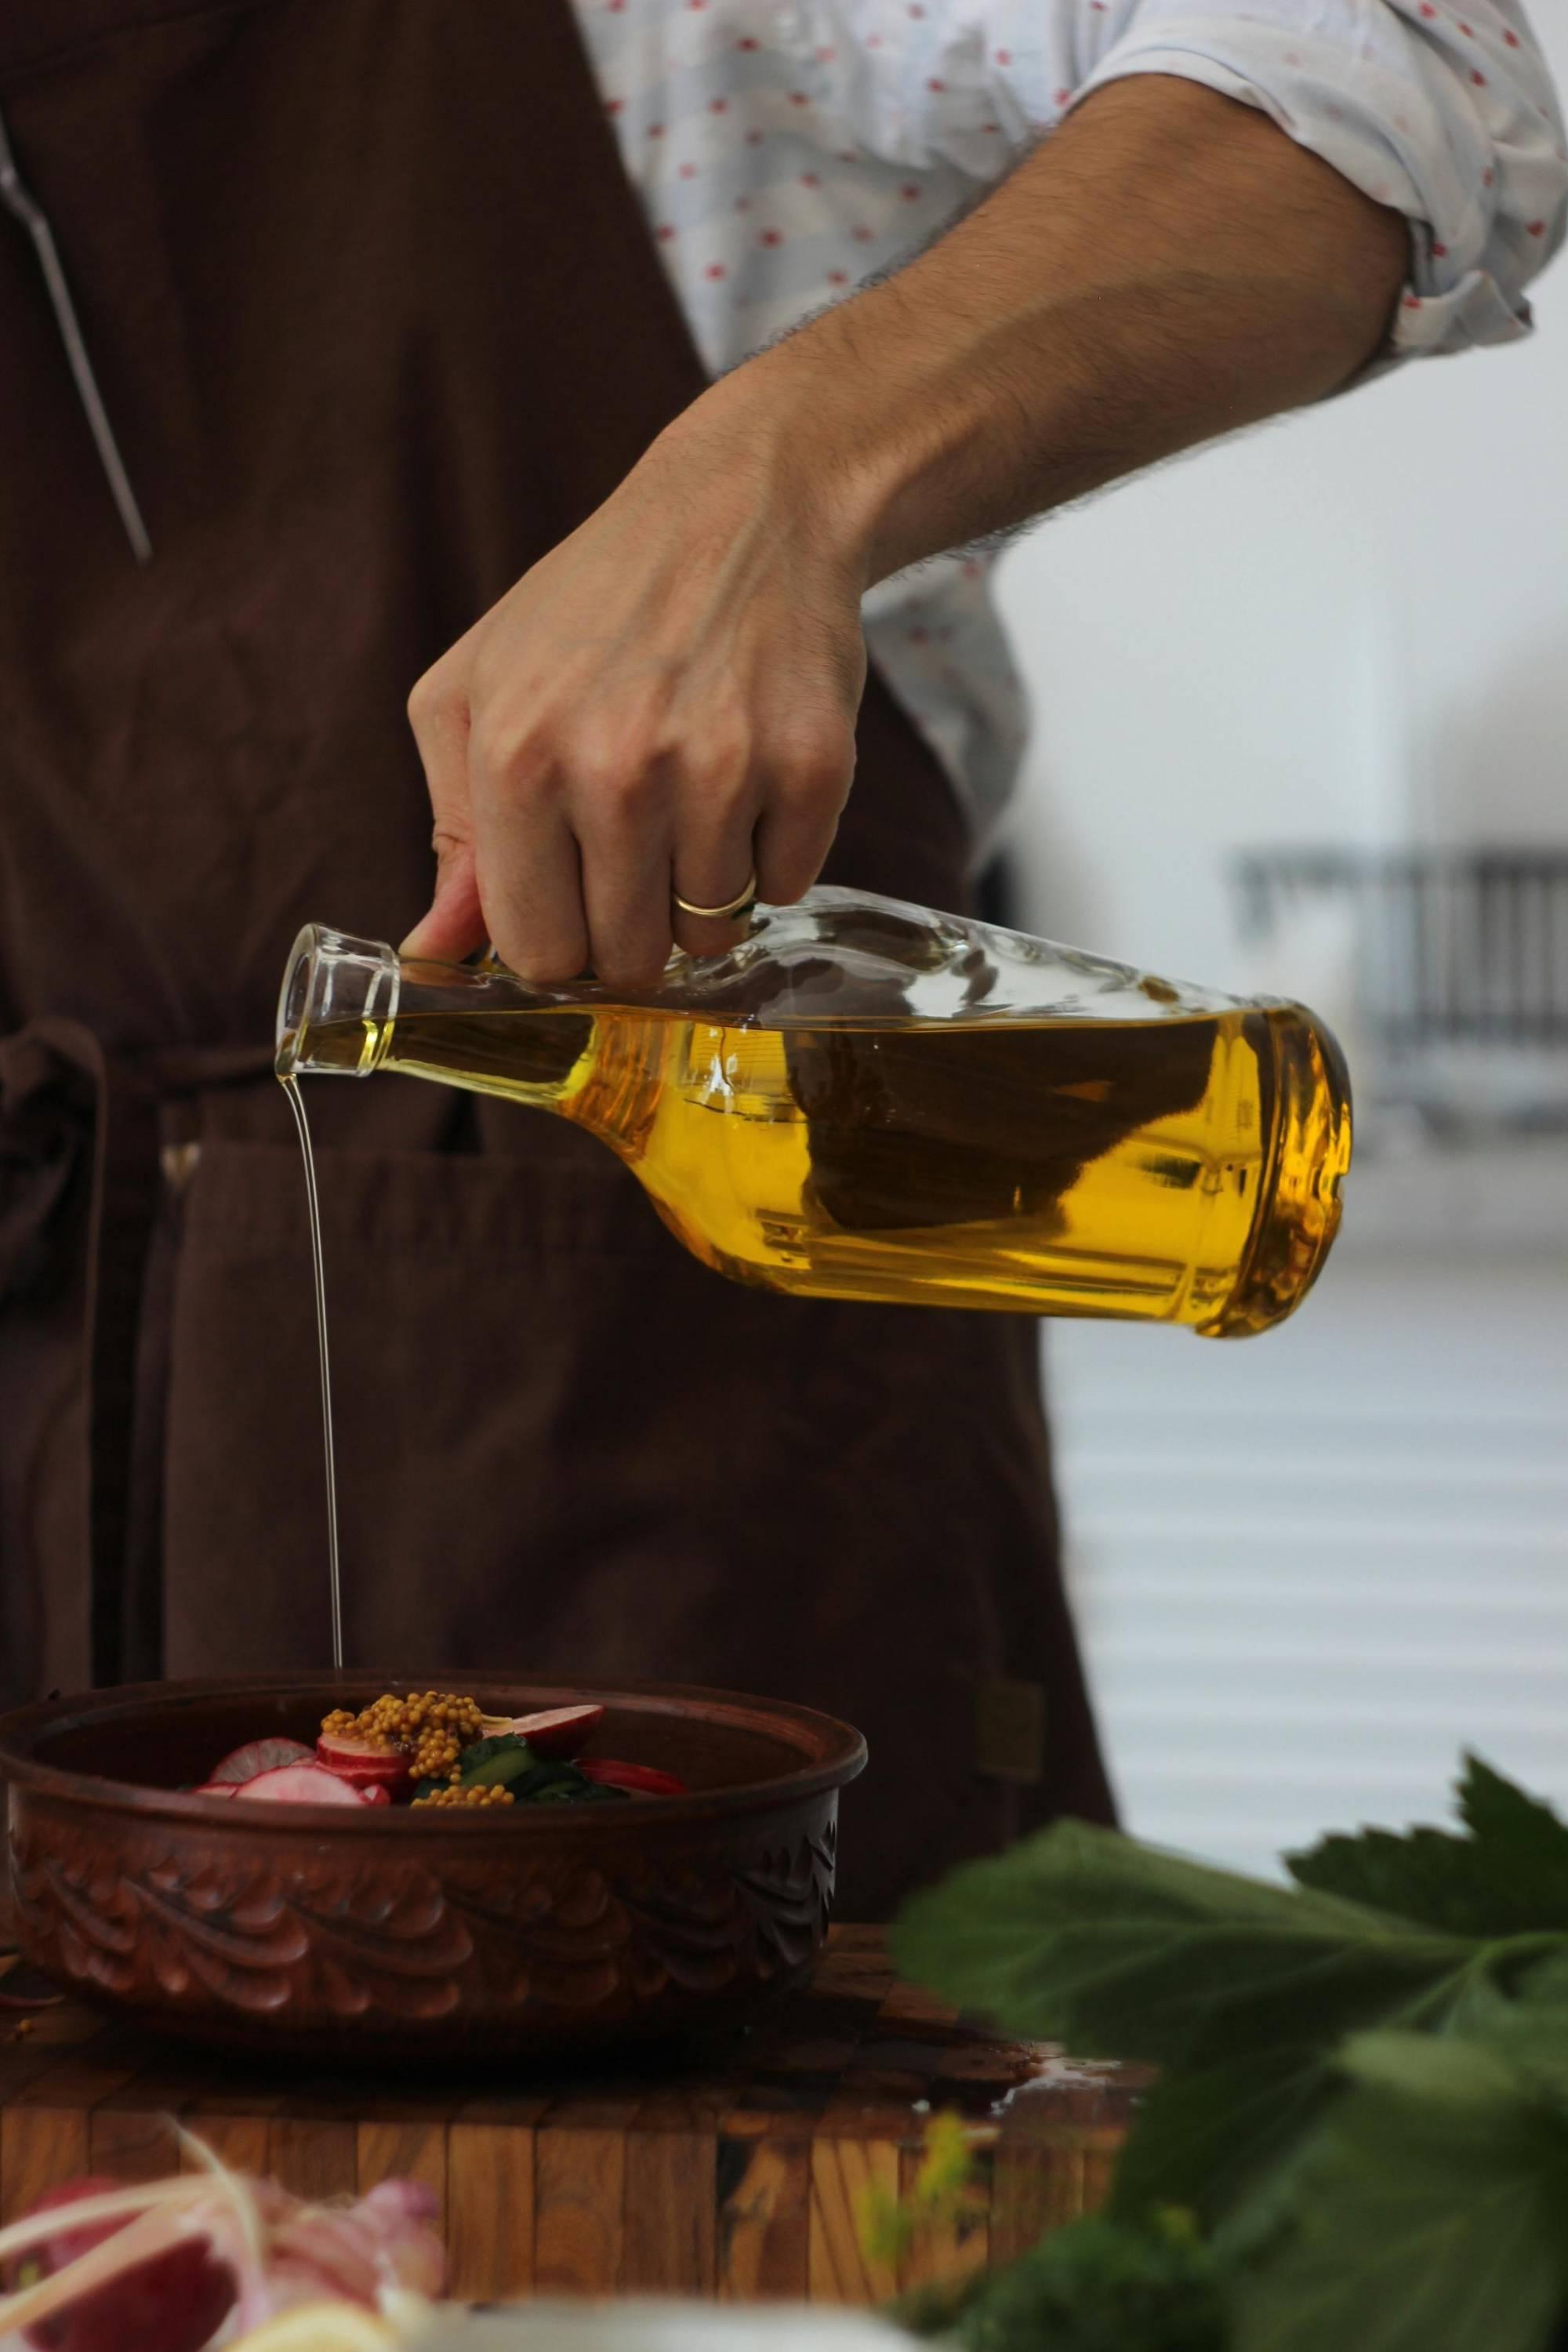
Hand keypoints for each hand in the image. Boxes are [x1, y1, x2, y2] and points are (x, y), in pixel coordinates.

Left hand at [400, 406, 865, 986]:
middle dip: (632, 926)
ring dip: (704, 887)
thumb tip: (436, 953)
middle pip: (627, 957)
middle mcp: (617, 770)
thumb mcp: (476, 694)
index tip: (574, 901)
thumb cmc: (591, 610)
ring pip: (711, 933)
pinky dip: (772, 852)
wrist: (741, 509)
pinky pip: (787, 887)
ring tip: (696, 792)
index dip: (559, 941)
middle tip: (640, 848)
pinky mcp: (812, 768)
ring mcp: (721, 770)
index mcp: (517, 756)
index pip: (538, 950)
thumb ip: (456, 834)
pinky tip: (752, 774)